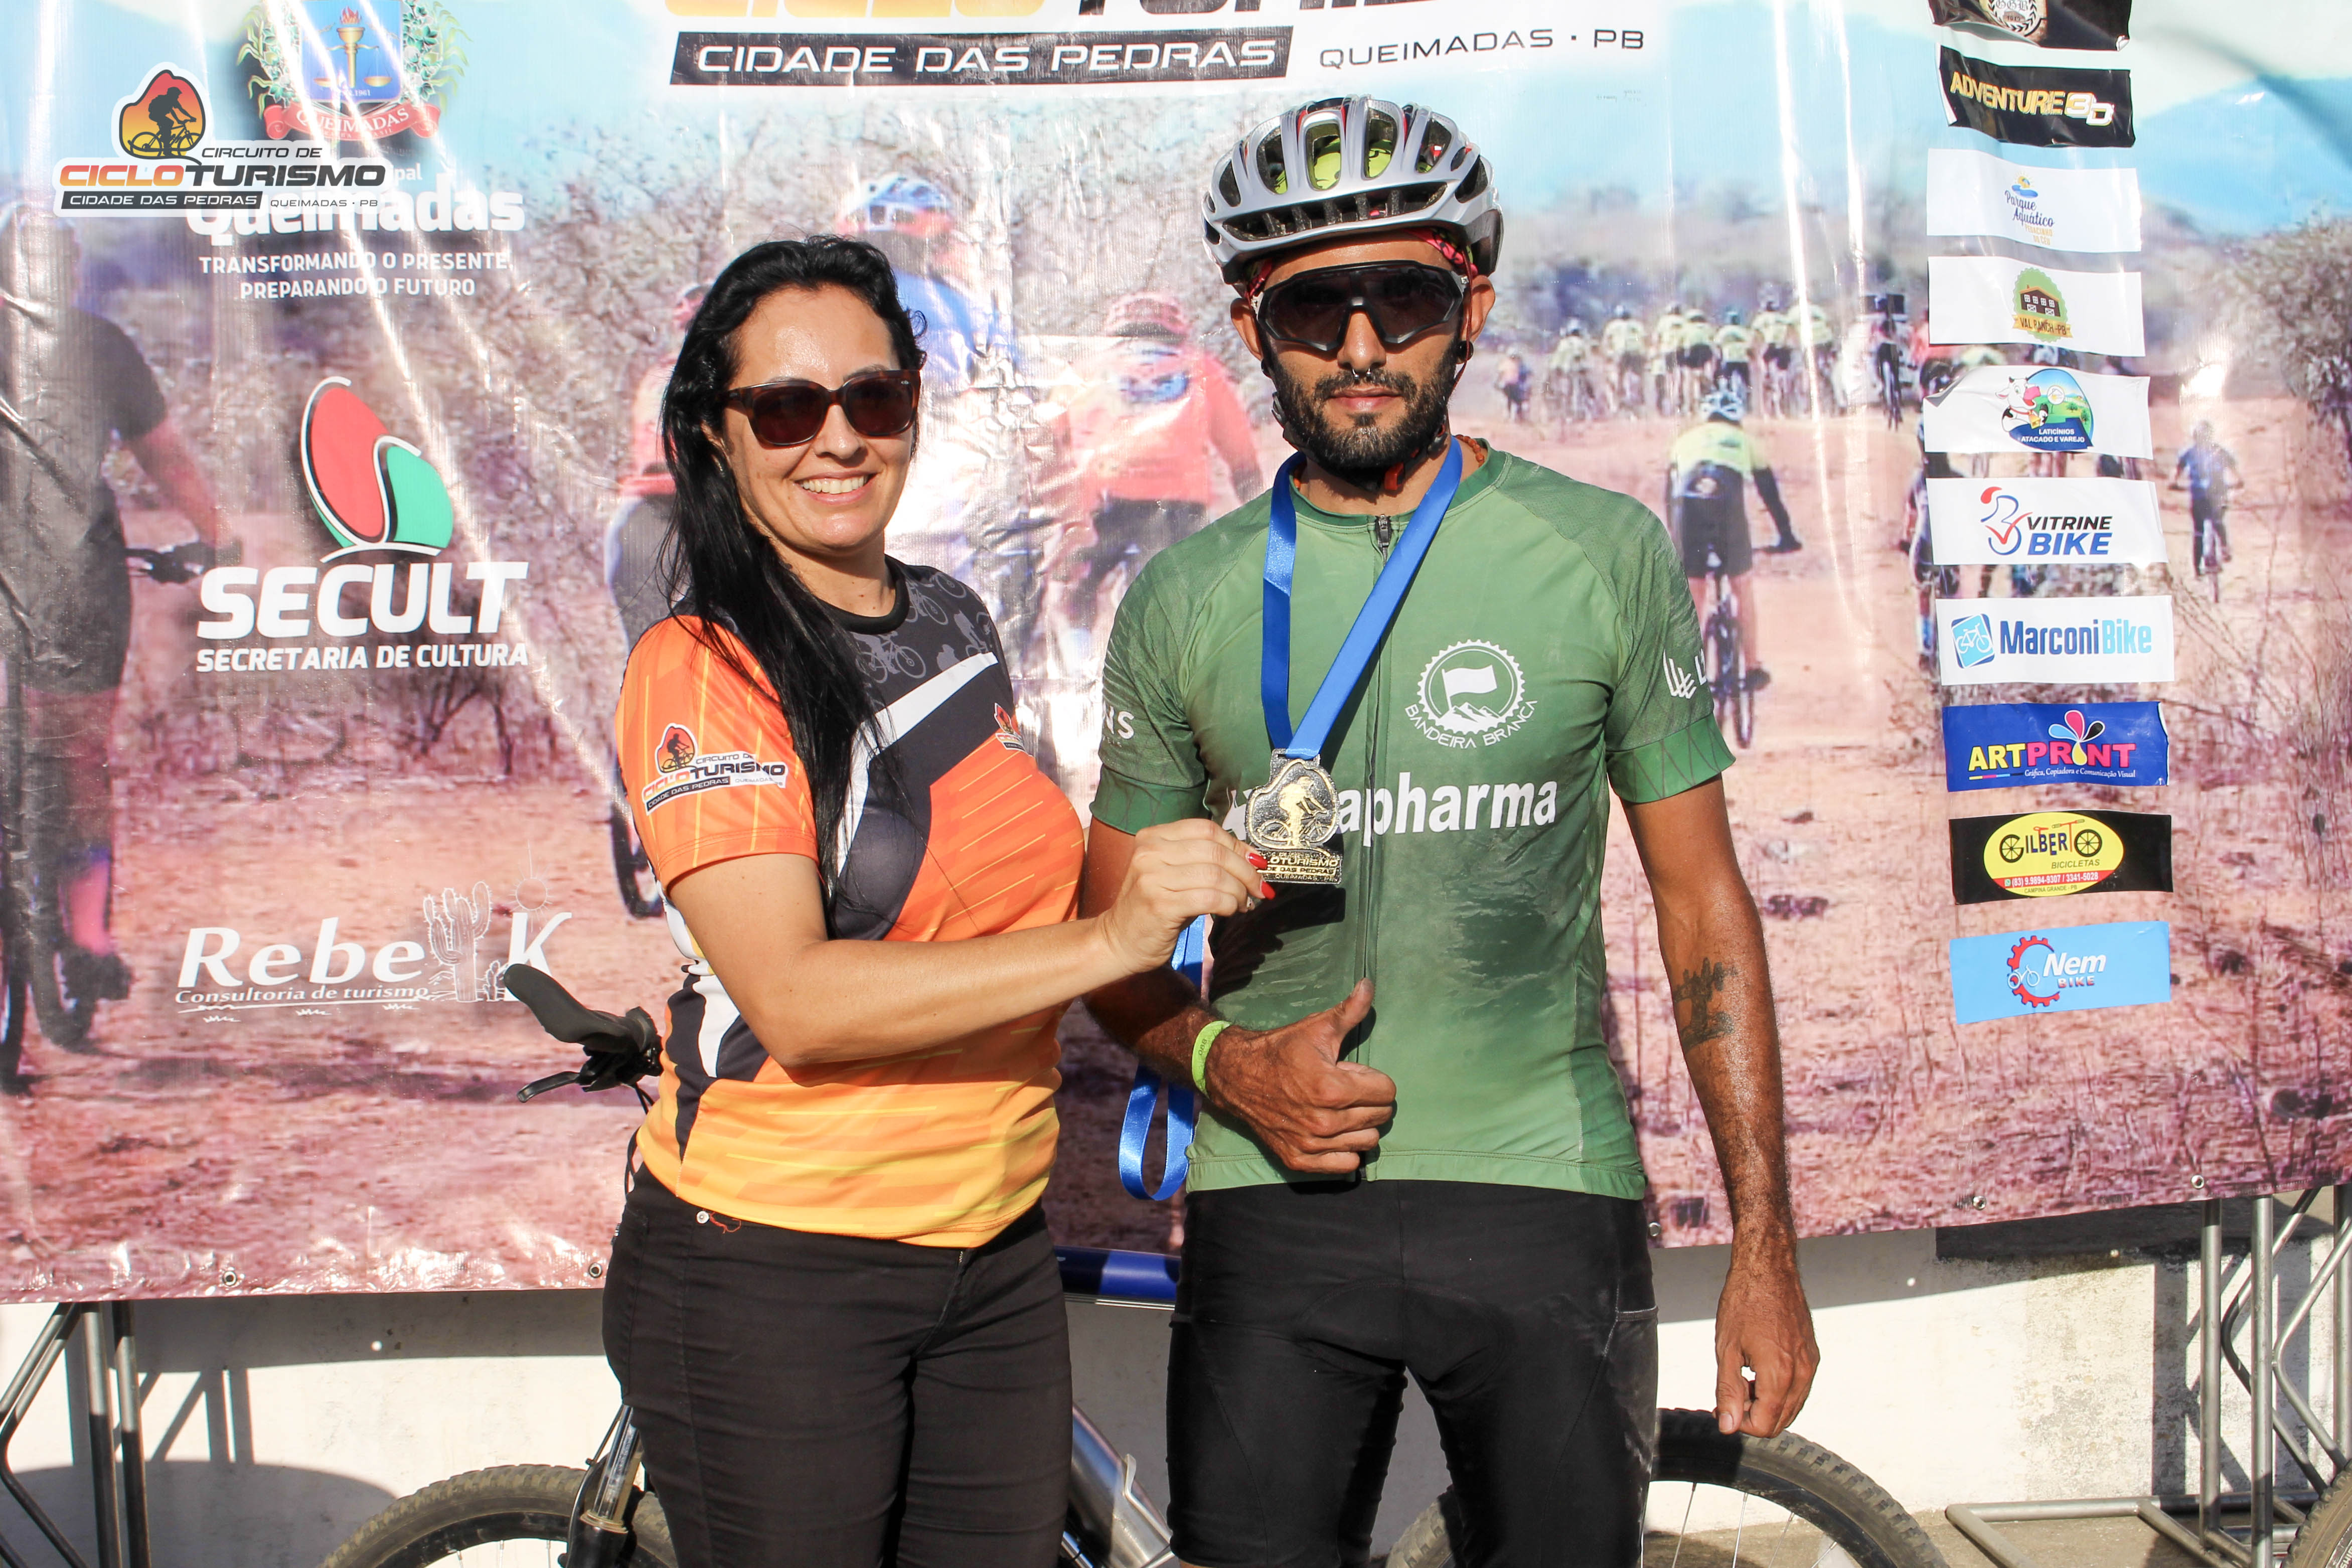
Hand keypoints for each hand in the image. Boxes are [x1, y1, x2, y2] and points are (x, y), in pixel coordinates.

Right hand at [1093, 819, 1267, 973]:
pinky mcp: (1160, 905)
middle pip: (1214, 851)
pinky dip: (1229, 905)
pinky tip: (1232, 911)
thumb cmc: (1153, 907)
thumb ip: (1204, 860)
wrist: (1119, 941)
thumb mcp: (1174, 874)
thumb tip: (1251, 858)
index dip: (1237, 845)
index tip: (1256, 863)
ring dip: (1239, 891)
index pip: (1206, 829)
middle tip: (1259, 888)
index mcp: (1153, 837)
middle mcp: (1149, 852)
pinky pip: (1209, 898)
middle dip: (1245, 871)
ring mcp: (1152, 878)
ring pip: (1215, 875)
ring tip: (1244, 903)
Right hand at [1202, 980, 1389, 1174]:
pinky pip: (1346, 1165)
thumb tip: (1370, 985)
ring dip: (1361, 1125)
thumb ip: (1350, 1011)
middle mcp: (1324, 1122)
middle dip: (1370, 1100)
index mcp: (1333, 1089)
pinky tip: (1334, 1132)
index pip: (1387, 1092)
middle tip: (1347, 1089)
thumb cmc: (1281, 1050)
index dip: (1375, 1078)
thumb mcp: (1316, 1028)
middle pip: (1380, 1117)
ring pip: (1367, 1142)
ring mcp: (1312, 1144)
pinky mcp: (1300, 1160)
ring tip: (1342, 1109)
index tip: (1353, 1073)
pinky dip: (1346, 1150)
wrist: (1236, 1076)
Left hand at [1713, 1244, 1817, 1436]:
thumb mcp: (1727, 1350)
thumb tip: (1727, 1426)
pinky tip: (1759, 1369)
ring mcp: (1810, 1365)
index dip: (1740, 1422)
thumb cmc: (1744, 1302)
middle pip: (1781, 1421)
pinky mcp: (1812, 1356)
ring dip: (1767, 1403)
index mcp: (1780, 1374)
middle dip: (1753, 1414)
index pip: (1765, 1425)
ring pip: (1791, 1407)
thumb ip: (1728, 1392)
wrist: (1768, 1270)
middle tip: (1731, 1391)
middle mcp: (1802, 1373)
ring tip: (1744, 1378)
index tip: (1724, 1404)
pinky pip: (1799, 1388)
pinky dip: (1779, 1390)